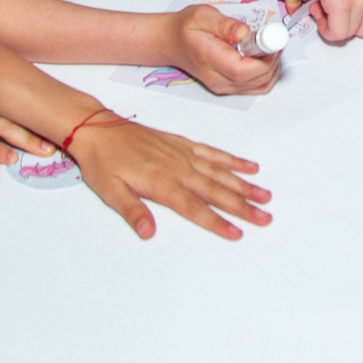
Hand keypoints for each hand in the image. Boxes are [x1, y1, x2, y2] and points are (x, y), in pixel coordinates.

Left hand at [70, 119, 271, 239]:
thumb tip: (148, 233)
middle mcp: (178, 167)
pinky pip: (213, 153)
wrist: (97, 128)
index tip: (237, 233)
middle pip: (216, 191)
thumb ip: (133, 211)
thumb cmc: (102, 162)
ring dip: (244, 185)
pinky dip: (232, 160)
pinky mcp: (183, 144)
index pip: (195, 208)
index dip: (217, 222)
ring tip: (265, 196)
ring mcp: (183, 154)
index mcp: (161, 182)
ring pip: (220, 172)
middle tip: (265, 218)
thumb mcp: (110, 191)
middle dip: (242, 206)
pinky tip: (249, 167)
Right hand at [170, 4, 278, 95]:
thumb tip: (244, 33)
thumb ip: (225, 25)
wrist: (172, 42)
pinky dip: (268, 72)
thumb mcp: (202, 15)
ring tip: (268, 44)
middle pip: (258, 79)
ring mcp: (224, 87)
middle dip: (273, 57)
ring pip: (262, 85)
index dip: (265, 56)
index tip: (273, 38)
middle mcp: (218, 79)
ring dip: (273, 65)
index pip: (244, 70)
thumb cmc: (186, 28)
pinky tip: (264, 55)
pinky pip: (258, 86)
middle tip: (273, 36)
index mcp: (209, 59)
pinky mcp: (230, 87)